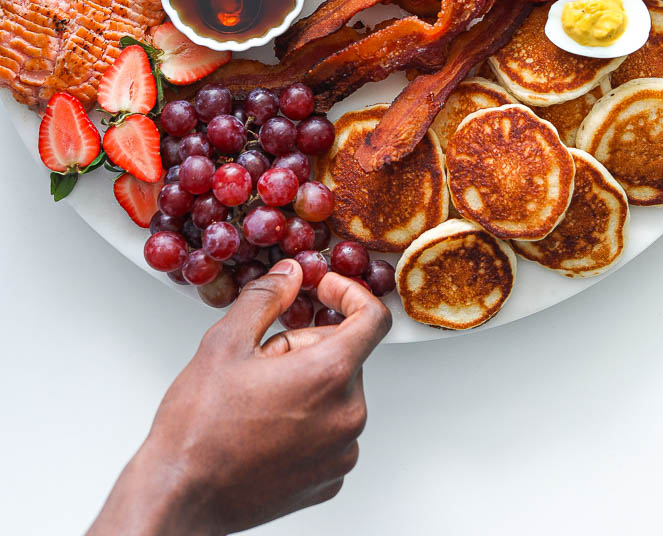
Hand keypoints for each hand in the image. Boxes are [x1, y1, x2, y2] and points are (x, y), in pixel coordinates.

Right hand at [88, 260, 390, 535]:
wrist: (179, 497)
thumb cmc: (198, 428)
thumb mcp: (225, 342)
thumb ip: (267, 297)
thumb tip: (291, 275)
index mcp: (329, 376)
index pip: (373, 319)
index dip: (350, 294)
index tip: (325, 292)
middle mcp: (347, 416)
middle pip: (347, 355)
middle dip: (308, 344)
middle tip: (262, 358)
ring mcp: (341, 453)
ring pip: (337, 393)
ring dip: (306, 382)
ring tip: (258, 398)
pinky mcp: (329, 480)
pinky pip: (330, 431)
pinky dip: (307, 419)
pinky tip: (265, 427)